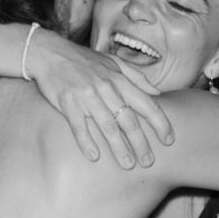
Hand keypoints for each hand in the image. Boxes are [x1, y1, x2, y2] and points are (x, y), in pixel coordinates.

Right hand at [34, 31, 171, 168]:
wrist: (50, 53)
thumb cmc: (83, 59)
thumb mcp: (113, 62)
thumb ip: (136, 77)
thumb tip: (157, 93)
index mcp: (119, 80)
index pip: (147, 104)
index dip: (160, 123)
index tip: (168, 140)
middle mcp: (106, 89)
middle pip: (129, 121)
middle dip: (141, 144)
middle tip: (149, 162)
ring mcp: (87, 97)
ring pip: (108, 127)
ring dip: (119, 148)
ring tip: (128, 165)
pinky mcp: (68, 103)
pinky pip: (79, 127)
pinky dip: (87, 142)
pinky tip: (94, 157)